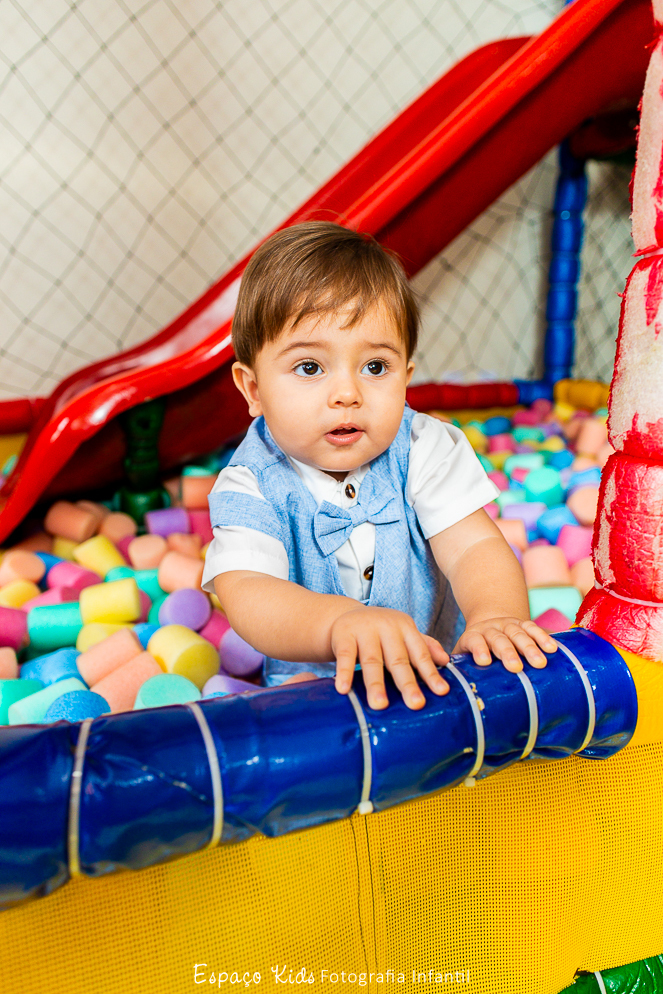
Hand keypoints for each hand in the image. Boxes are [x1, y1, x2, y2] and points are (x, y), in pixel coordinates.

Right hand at [331, 606, 449, 709]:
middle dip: (407, 683)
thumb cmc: (382, 631)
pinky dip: (344, 672)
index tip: (441, 692)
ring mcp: (364, 630)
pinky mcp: (343, 634)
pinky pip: (344, 656)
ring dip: (375, 684)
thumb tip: (446, 660)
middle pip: (398, 660)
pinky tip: (344, 689)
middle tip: (415, 704)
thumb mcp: (403, 633)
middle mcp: (387, 627)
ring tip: (379, 705)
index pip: (420, 654)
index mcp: (405, 628)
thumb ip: (424, 646)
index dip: (430, 673)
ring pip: (372, 660)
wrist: (348, 614)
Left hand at [454, 618, 557, 672]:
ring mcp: (508, 624)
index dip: (479, 649)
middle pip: (499, 638)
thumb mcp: (463, 658)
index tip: (484, 661)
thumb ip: (460, 671)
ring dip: (530, 647)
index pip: (474, 641)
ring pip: (518, 633)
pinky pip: (534, 628)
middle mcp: (490, 628)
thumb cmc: (474, 653)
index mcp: (472, 637)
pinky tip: (553, 648)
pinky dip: (543, 637)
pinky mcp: (523, 624)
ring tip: (540, 662)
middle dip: (507, 652)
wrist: (488, 627)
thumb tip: (455, 694)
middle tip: (516, 667)